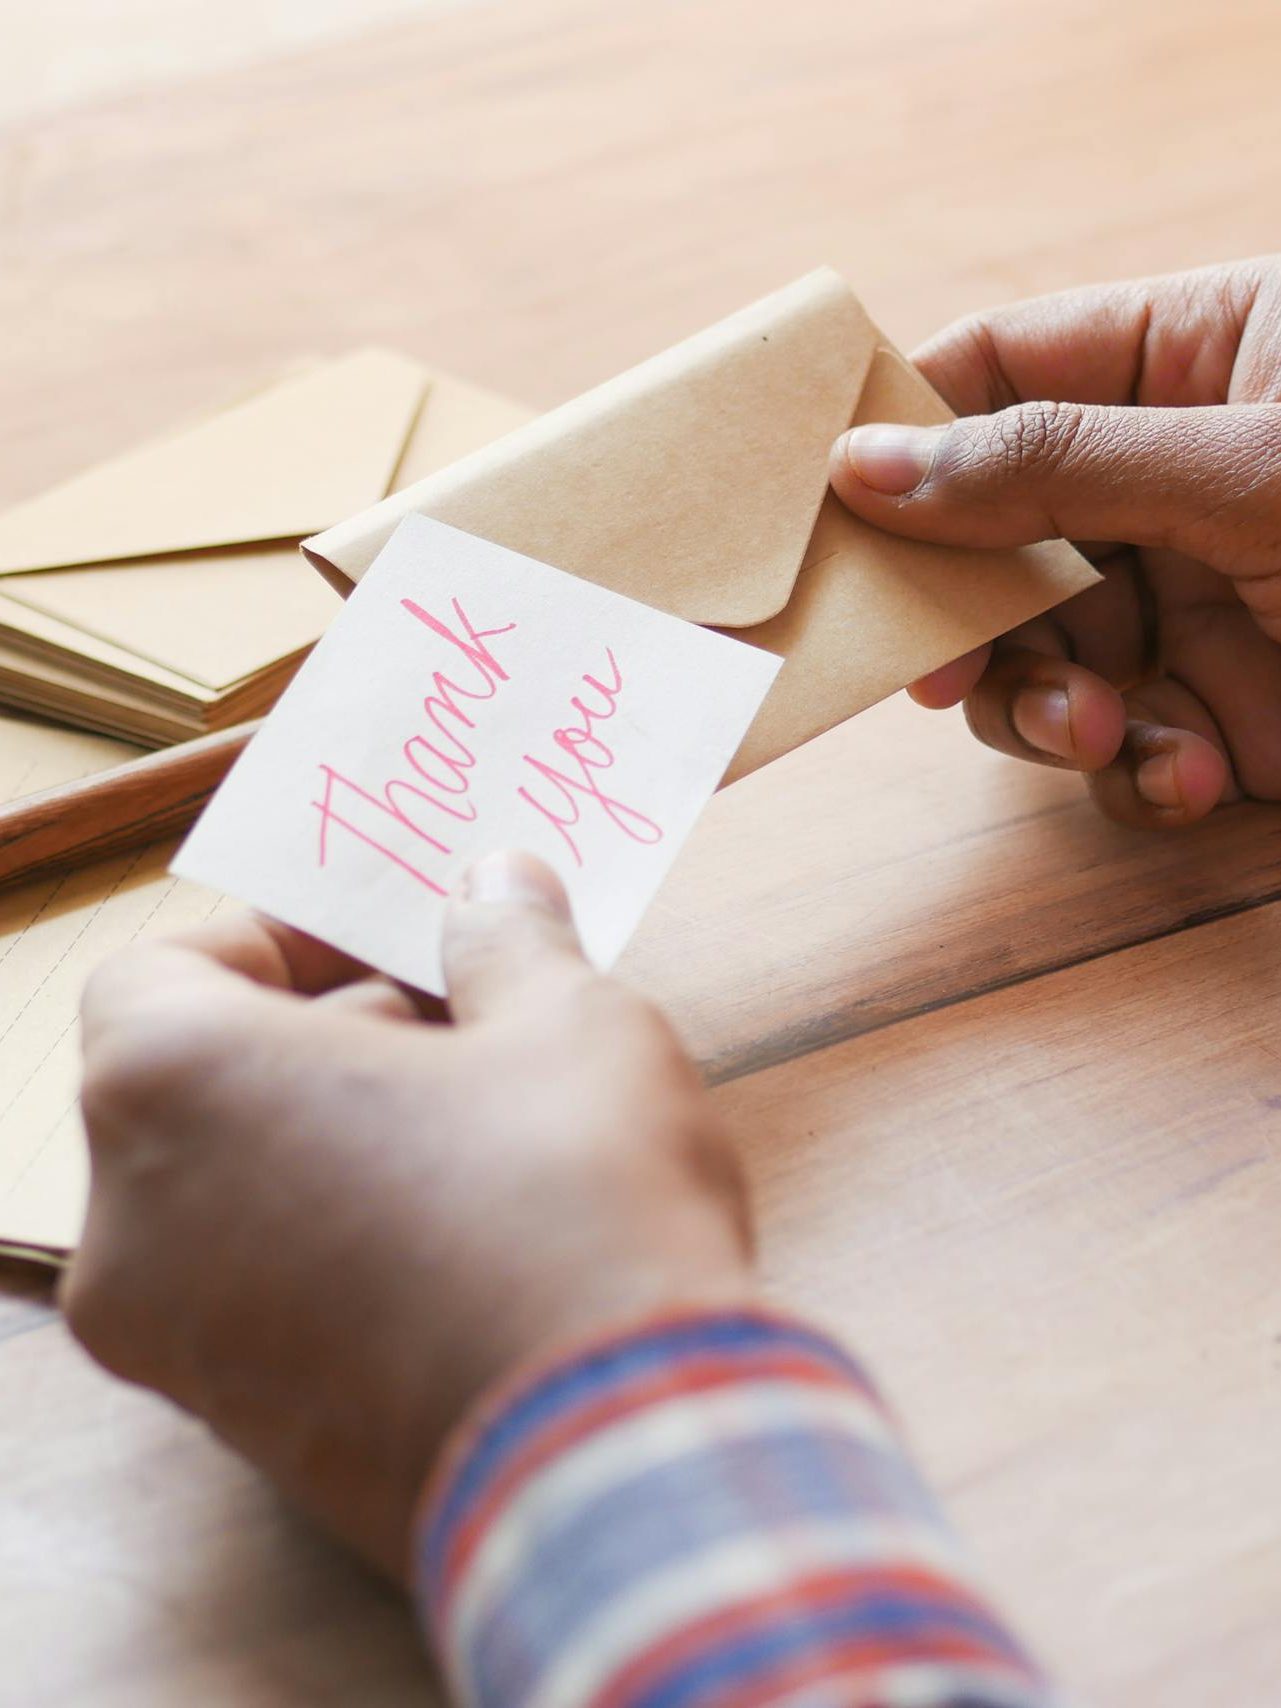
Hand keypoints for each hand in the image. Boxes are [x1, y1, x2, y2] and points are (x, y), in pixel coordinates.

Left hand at [61, 852, 750, 1579]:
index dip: (282, 940)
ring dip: (337, 1140)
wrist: (616, 1456)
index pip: (161, 970)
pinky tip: (472, 1234)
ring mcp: (178, 1347)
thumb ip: (507, 938)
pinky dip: (338, 1241)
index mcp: (170, 1089)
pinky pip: (266, 1294)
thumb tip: (498, 884)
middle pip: (197, 1085)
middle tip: (461, 1023)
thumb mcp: (565, 1023)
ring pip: (231, 1195)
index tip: (391, 944)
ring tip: (482, 1128)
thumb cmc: (570, 1201)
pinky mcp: (248, 1434)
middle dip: (326, 1037)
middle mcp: (133, 1225)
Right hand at [830, 257, 1280, 827]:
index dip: (901, 434)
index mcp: (1182, 365)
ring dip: (1051, 714)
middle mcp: (1165, 483)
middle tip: (950, 676)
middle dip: (979, 620)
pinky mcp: (1217, 712)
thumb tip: (868, 464)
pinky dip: (1137, 776)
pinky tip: (1195, 778)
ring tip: (1112, 736)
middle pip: (988, 542)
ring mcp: (1187, 603)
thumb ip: (1053, 464)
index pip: (994, 373)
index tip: (832, 513)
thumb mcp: (1252, 467)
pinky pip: (1117, 749)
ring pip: (1038, 661)